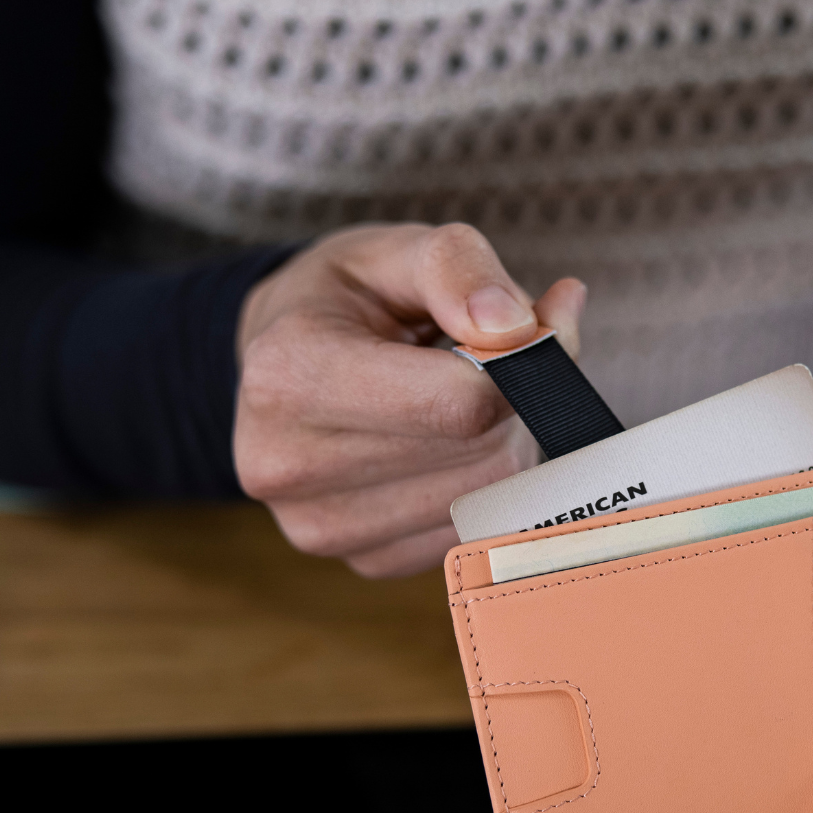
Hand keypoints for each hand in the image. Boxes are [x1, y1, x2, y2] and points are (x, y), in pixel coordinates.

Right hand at [234, 223, 585, 577]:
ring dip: (505, 446)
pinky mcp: (364, 562)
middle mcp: (289, 465)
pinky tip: (448, 450)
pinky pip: (474, 535)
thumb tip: (522, 327)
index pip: (458, 402)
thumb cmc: (343, 304)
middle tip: (493, 363)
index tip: (531, 330)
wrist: (281, 366)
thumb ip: (459, 268)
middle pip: (481, 453)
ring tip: (463, 403)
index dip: (522, 364)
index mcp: (288, 374)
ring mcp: (323, 528)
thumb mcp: (392, 251)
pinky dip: (483, 488)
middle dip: (513, 403)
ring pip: (488, 500)